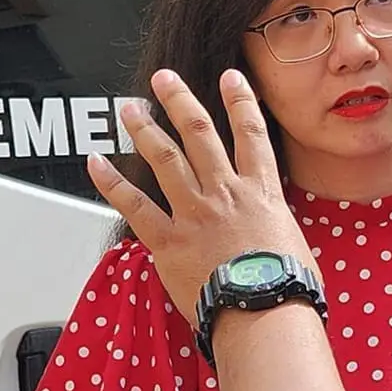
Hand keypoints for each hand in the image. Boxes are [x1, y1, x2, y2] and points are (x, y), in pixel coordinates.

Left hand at [88, 69, 317, 325]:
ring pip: (165, 159)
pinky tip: (96, 163)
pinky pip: (134, 206)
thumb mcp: (294, 245)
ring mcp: (194, 214)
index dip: (240, 101)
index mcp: (261, 193)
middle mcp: (225, 194)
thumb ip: (275, 227)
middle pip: (199, 133)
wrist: (264, 312)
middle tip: (165, 79)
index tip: (230, 78)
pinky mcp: (169, 241)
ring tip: (130, 109)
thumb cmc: (285, 288)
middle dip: (180, 100)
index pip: (251, 134)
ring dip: (145, 130)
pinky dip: (112, 184)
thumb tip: (272, 232)